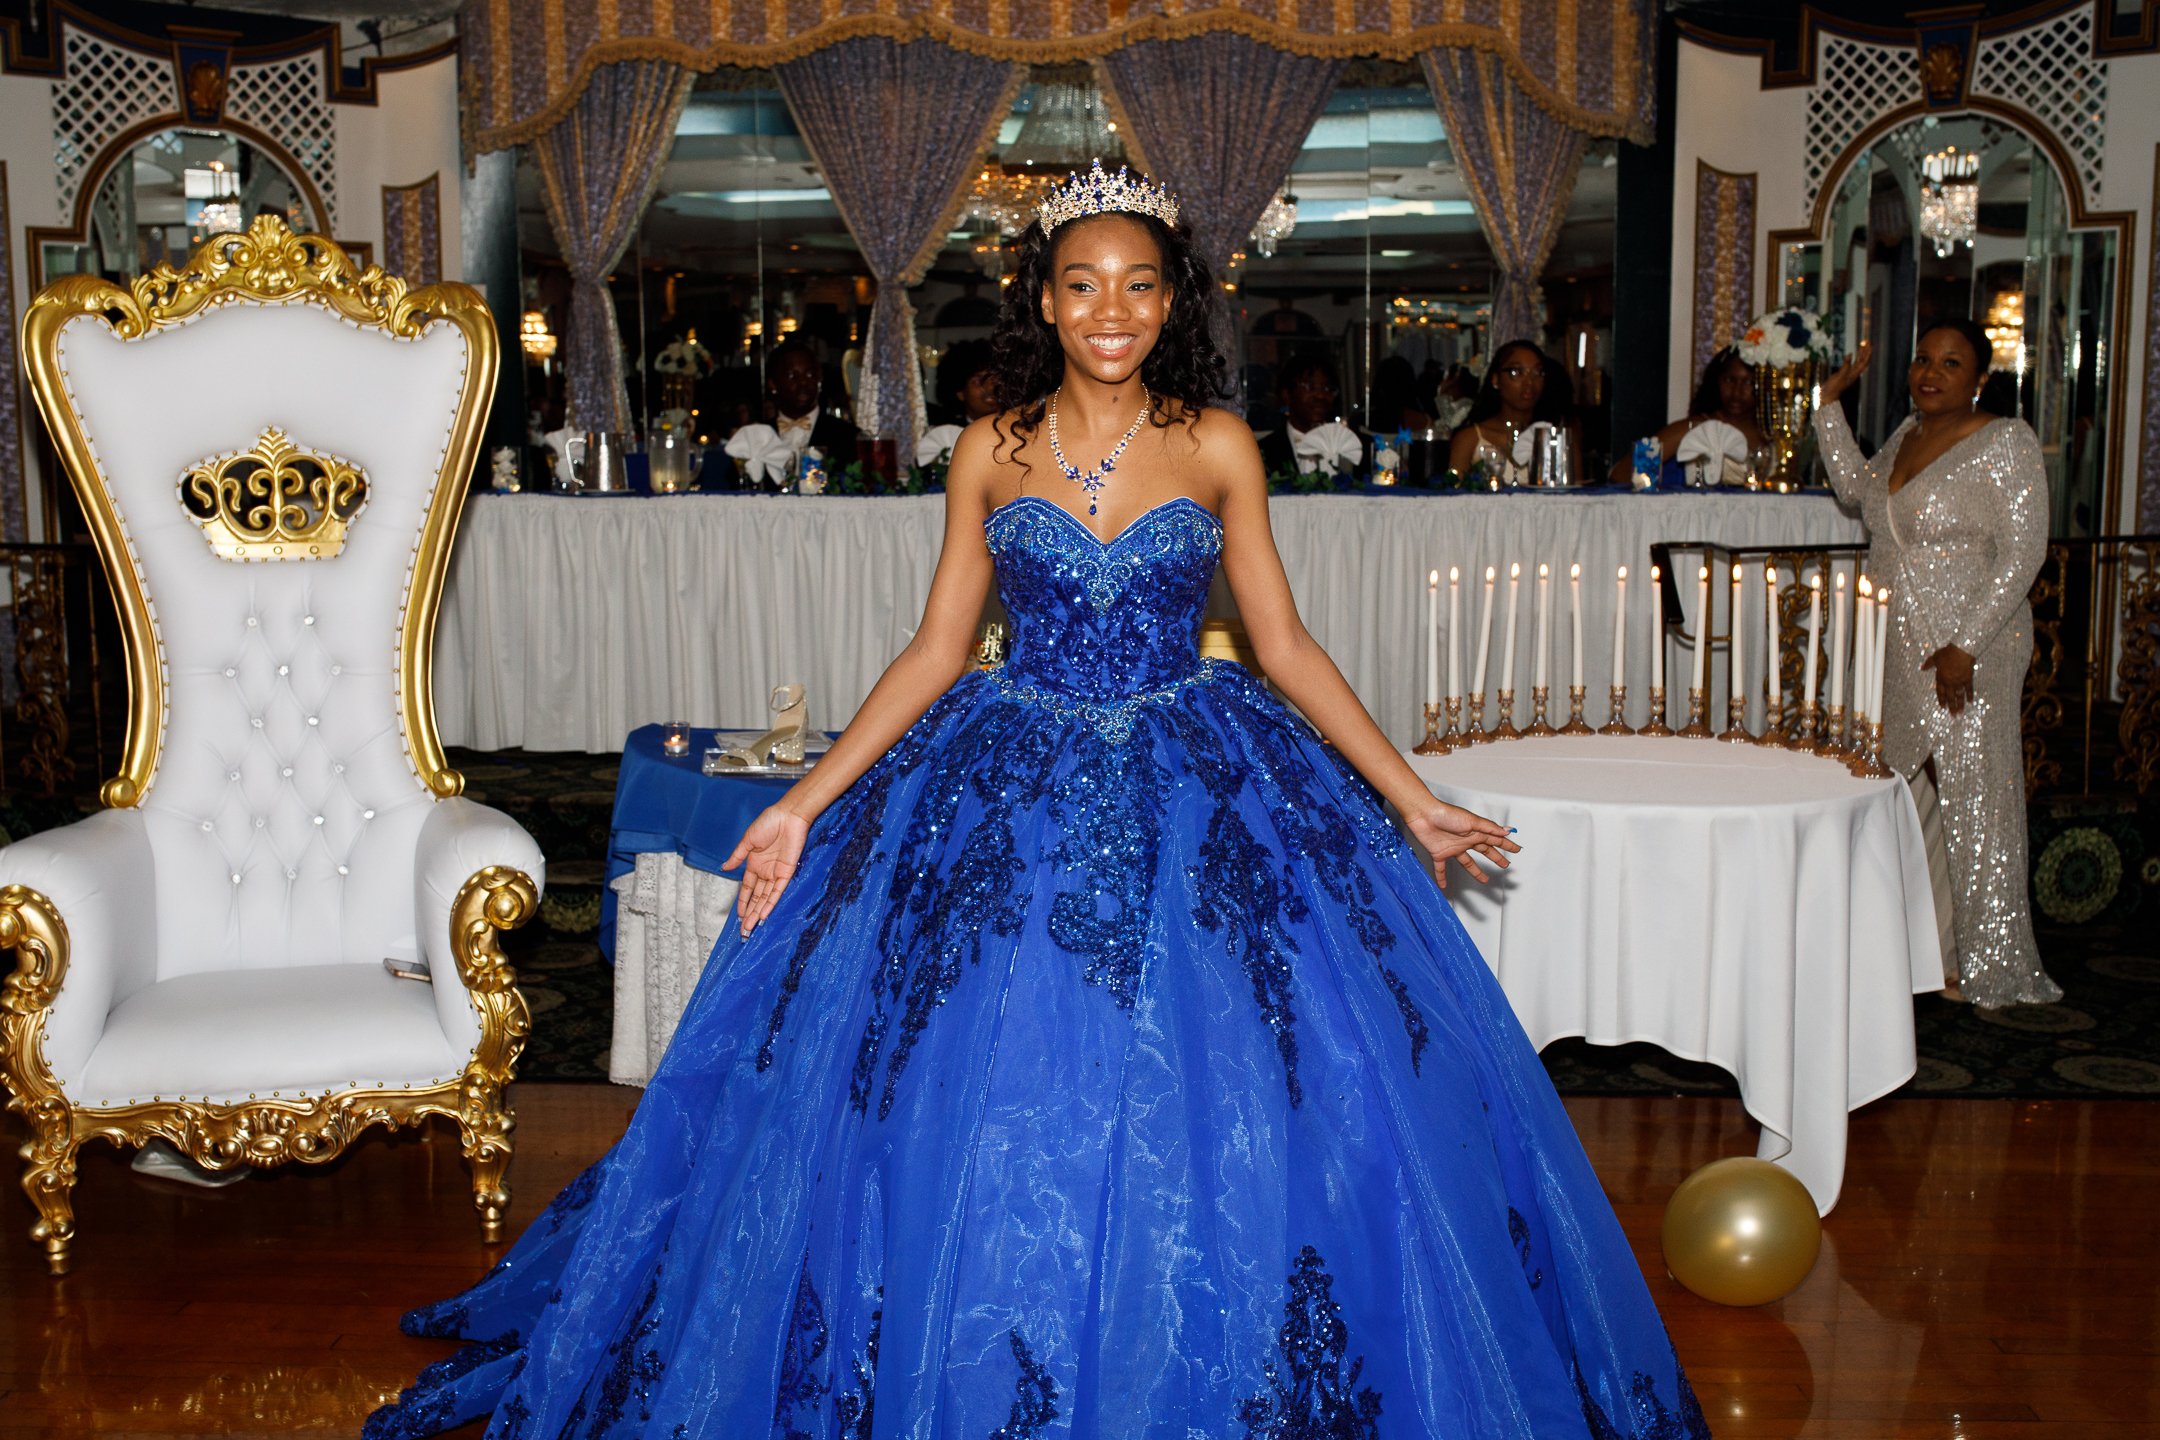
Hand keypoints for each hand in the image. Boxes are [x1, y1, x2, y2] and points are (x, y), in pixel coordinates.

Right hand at [722, 803, 809, 935]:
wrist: (788, 815)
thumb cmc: (768, 823)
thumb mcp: (747, 840)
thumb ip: (737, 856)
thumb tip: (723, 868)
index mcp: (754, 864)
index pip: (747, 889)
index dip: (743, 902)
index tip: (738, 917)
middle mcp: (765, 872)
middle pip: (756, 898)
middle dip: (749, 914)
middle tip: (744, 932)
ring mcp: (776, 873)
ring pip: (766, 898)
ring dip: (758, 913)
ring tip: (752, 928)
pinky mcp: (788, 872)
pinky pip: (778, 891)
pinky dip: (771, 903)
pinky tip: (764, 915)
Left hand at [1405, 796, 1518, 888]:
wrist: (1423, 814)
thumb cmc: (1446, 814)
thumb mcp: (1471, 821)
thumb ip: (1489, 828)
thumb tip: (1507, 831)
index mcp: (1475, 832)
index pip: (1494, 840)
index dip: (1507, 845)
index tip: (1517, 850)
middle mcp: (1465, 840)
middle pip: (1484, 851)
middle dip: (1495, 857)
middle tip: (1505, 865)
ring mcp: (1452, 848)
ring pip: (1466, 862)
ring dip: (1476, 871)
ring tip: (1484, 880)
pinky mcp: (1438, 853)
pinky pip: (1440, 868)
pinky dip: (1441, 877)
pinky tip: (1444, 886)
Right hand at [1817, 341, 1872, 406]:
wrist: (1828, 395)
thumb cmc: (1833, 387)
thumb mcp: (1840, 375)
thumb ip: (1845, 365)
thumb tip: (1850, 354)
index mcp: (1854, 373)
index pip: (1864, 362)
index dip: (1867, 354)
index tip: (1870, 345)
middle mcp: (1854, 373)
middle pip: (1862, 361)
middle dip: (1865, 352)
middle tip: (1866, 343)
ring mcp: (1849, 374)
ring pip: (1857, 362)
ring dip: (1860, 354)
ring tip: (1861, 346)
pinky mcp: (1844, 374)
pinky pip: (1851, 364)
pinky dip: (1853, 358)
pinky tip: (1850, 355)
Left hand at [1920, 644, 1974, 714]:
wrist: (1960, 649)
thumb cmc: (1946, 652)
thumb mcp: (1935, 657)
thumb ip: (1929, 664)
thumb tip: (1922, 668)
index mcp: (1941, 677)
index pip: (1940, 692)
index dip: (1942, 700)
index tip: (1943, 707)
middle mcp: (1949, 682)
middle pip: (1950, 697)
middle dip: (1951, 707)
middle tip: (1953, 716)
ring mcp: (1959, 681)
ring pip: (1959, 695)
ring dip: (1960, 705)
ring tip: (1960, 713)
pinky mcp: (1968, 678)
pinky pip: (1969, 689)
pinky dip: (1969, 695)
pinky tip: (1970, 702)